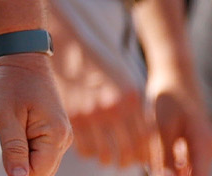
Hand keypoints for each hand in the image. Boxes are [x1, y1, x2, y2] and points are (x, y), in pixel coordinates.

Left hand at [0, 52, 71, 175]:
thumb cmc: (12, 84)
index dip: (19, 173)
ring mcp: (60, 136)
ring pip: (40, 162)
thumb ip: (13, 149)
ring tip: (13, 128)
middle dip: (20, 164)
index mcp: (55, 136)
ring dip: (22, 154)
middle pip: (41, 170)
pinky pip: (39, 151)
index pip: (38, 172)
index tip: (4, 157)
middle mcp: (64, 139)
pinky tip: (17, 128)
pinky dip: (25, 147)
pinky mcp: (54, 132)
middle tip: (7, 136)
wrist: (22, 60)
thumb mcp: (6, 116)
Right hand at [51, 27, 148, 167]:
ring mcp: (90, 115)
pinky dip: (87, 152)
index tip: (139, 157)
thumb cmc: (97, 66)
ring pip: (104, 155)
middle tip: (121, 161)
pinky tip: (88, 143)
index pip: (145, 141)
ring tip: (105, 155)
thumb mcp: (124, 82)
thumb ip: (135, 110)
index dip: (143, 155)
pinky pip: (84, 149)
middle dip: (125, 162)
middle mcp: (112, 109)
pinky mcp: (71, 117)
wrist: (66, 49)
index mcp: (130, 100)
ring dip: (106, 159)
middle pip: (126, 153)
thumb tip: (145, 140)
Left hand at [145, 72, 211, 175]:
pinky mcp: (192, 141)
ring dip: (169, 169)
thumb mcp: (162, 128)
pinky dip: (168, 161)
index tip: (159, 175)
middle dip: (172, 175)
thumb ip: (165, 157)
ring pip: (186, 169)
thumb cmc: (168, 96)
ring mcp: (201, 145)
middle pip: (193, 175)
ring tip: (151, 157)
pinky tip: (153, 153)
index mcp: (204, 146)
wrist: (174, 73)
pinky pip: (182, 160)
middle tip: (152, 166)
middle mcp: (207, 148)